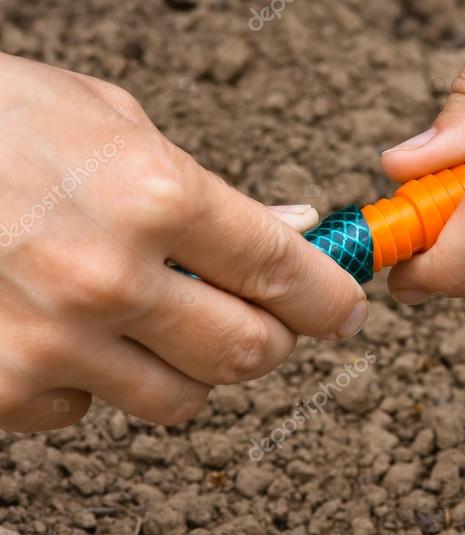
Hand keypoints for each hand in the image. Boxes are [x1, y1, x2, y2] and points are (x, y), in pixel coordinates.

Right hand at [0, 54, 366, 431]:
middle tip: (260, 316)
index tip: (346, 308)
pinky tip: (62, 327)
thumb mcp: (111, 122)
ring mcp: (49, 344)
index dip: (332, 297)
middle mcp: (108, 279)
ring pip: (180, 399)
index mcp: (153, 196)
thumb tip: (292, 229)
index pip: (285, 272)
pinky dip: (92, 380)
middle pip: (249, 353)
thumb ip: (209, 188)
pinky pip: (88, 412)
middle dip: (271, 338)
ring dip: (185, 363)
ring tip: (148, 314)